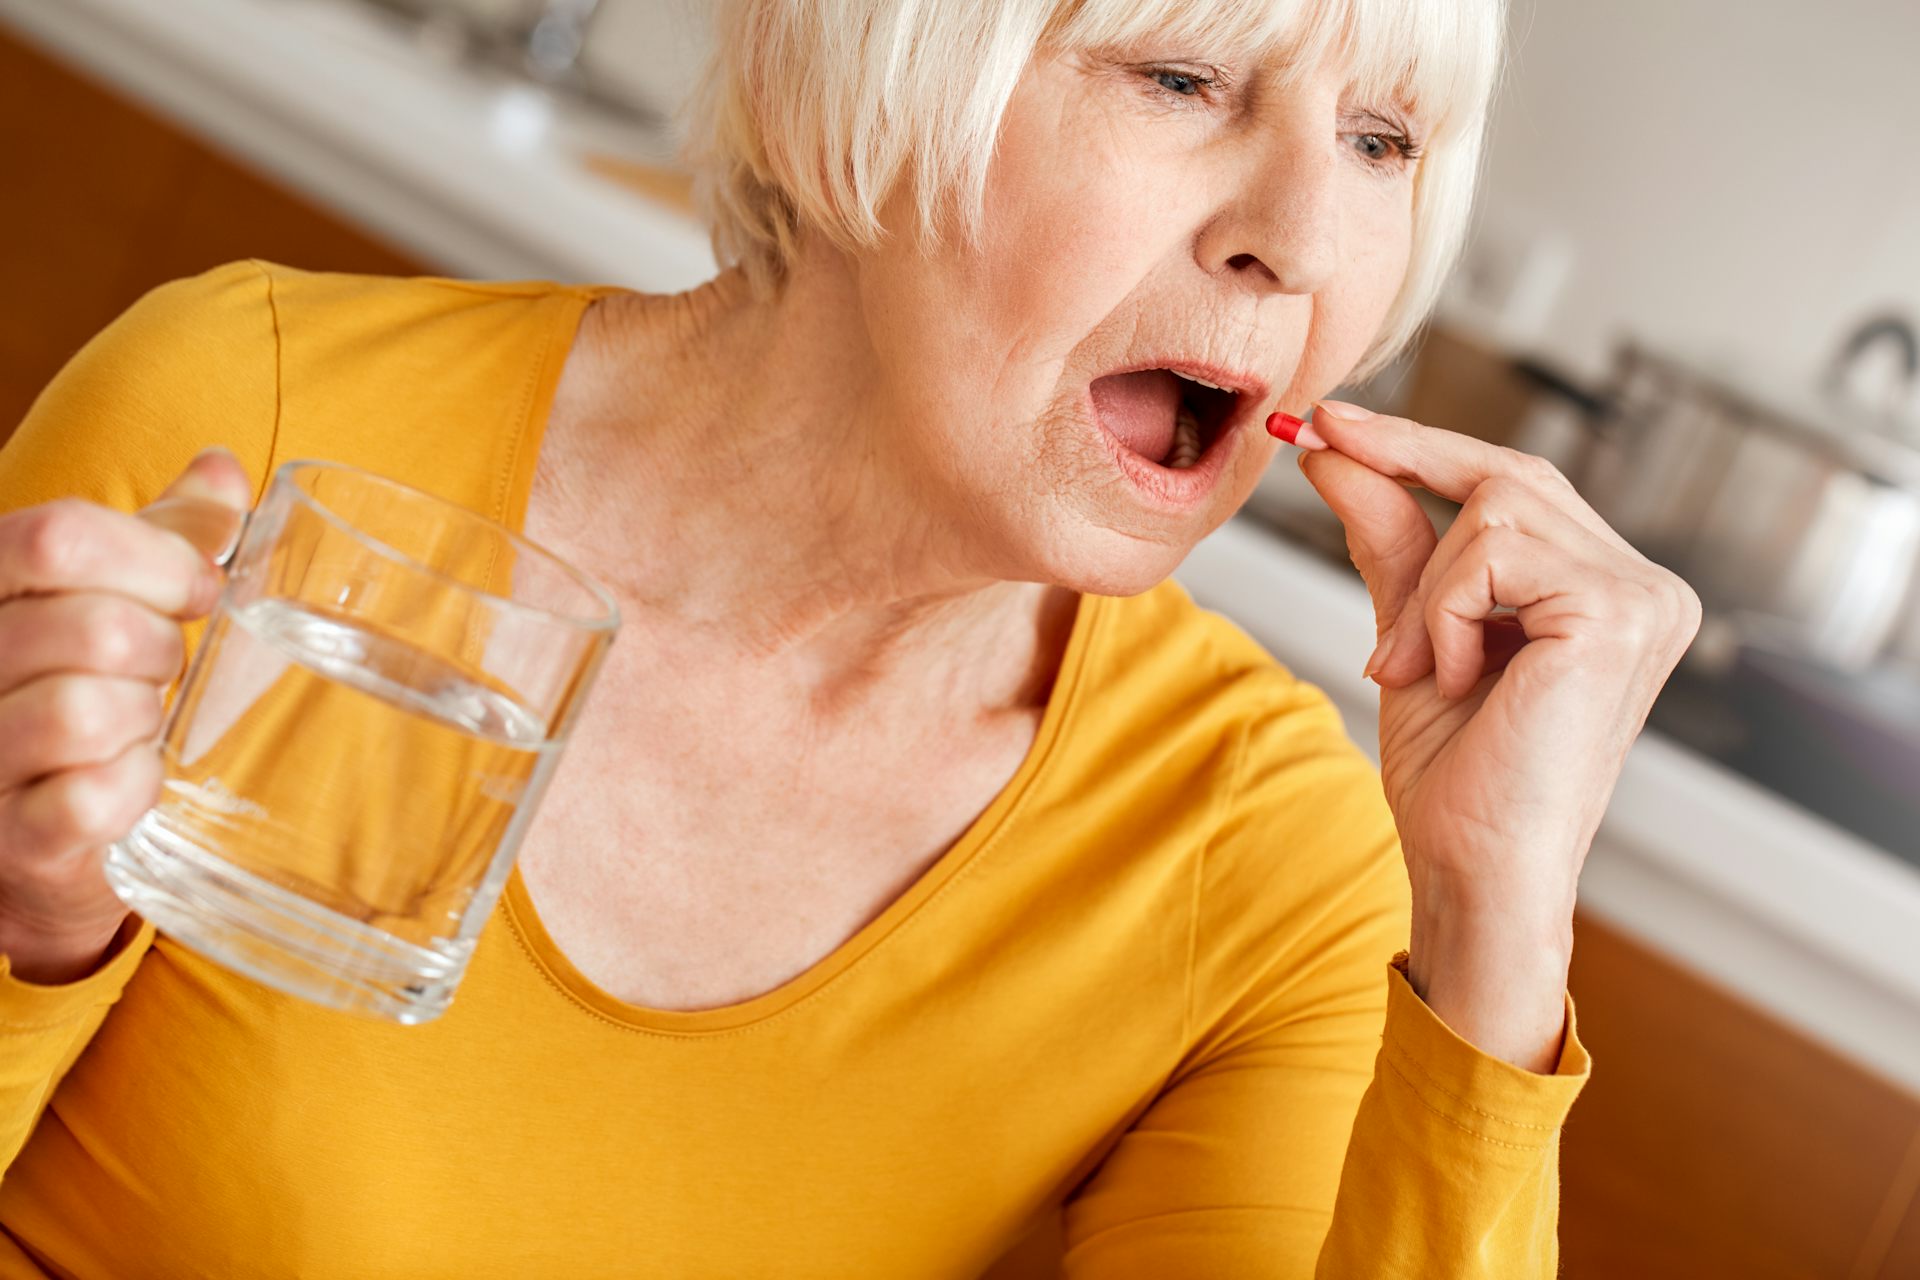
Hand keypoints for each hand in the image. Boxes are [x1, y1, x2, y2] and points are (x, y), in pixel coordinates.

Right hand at [0, 448, 251, 984]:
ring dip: (141, 720)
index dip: (158, 560)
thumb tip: (225, 468)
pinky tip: (124, 783)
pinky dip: (132, 790)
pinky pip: (90, 799)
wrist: (23, 835)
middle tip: (158, 672)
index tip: (201, 591)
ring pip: (89, 712)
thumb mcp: (106, 596)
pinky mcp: (5, 838)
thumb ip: (163, 534)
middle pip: (96, 627)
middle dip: (160, 650)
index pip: (59, 537)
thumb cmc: (68, 687)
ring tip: (132, 726)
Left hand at [1292, 401, 1700, 1067]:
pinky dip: (1444, 611)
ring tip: (1421, 671)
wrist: (1473, 870)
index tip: (1330, 419)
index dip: (1421, 445)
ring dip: (1426, 592)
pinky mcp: (1617, 612)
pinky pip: (1490, 551)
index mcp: (1611, 592)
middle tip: (1324, 465)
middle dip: (1405, 475)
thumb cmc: (1456, 779)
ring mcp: (1645, 597)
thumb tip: (1337, 452)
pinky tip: (1457, 679)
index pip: (1517, 483)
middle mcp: (1647, 587)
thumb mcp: (1410, 633)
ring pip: (1491, 509)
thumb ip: (1391, 540)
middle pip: (1508, 475)